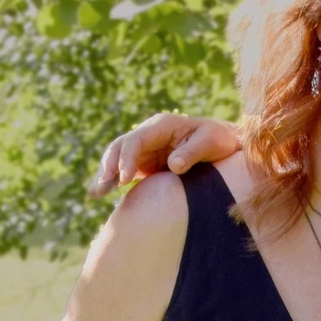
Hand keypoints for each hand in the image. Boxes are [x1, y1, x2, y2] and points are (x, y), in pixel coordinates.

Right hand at [89, 113, 239, 196]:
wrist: (226, 143)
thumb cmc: (220, 139)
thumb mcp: (210, 142)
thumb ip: (191, 152)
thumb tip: (173, 165)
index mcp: (161, 126)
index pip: (136, 140)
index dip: (127, 158)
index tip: (125, 178)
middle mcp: (149, 135)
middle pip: (120, 148)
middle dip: (109, 166)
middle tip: (102, 187)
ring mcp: (146, 150)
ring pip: (118, 160)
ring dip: (106, 175)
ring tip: (94, 194)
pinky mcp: (147, 164)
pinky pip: (126, 171)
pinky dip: (114, 181)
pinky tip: (103, 193)